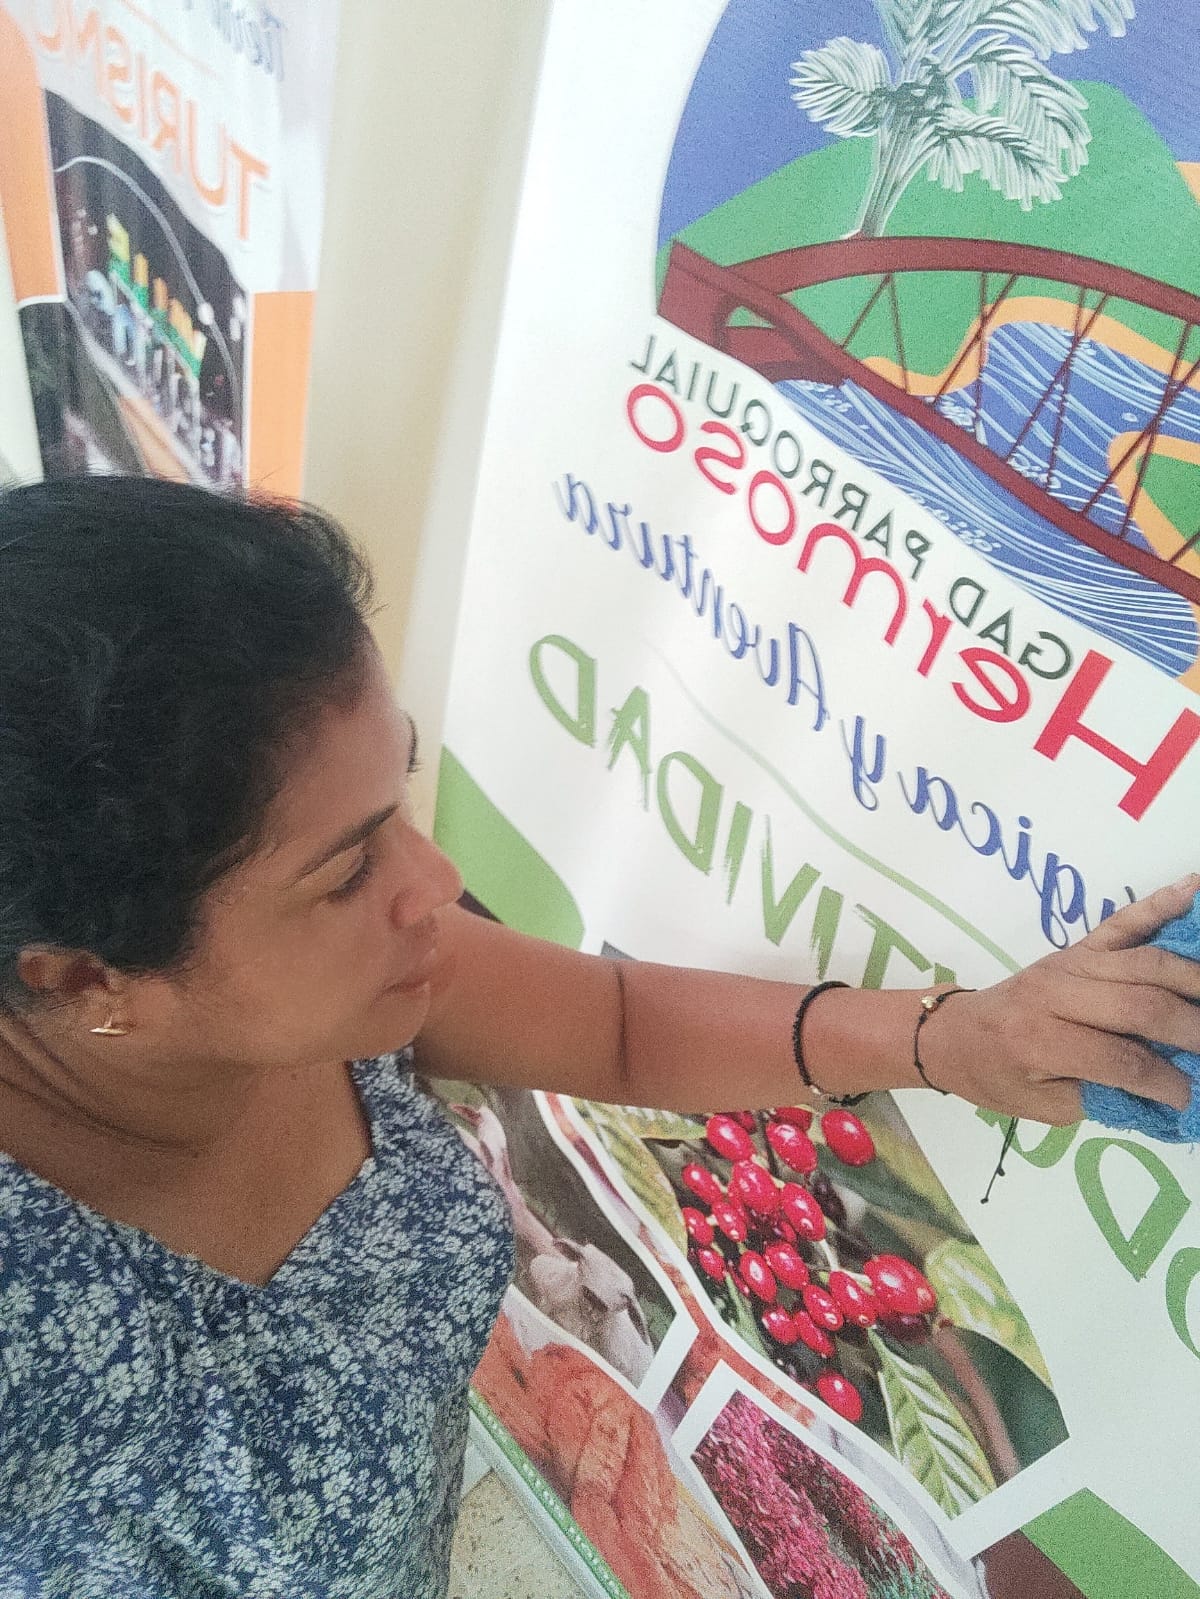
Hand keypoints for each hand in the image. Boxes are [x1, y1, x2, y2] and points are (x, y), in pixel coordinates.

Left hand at [919, 876, 1199, 1124]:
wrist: (954, 1031)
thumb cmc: (996, 1074)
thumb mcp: (1042, 1105)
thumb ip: (1103, 1096)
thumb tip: (1169, 1089)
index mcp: (1040, 1039)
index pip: (1122, 1060)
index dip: (1166, 1082)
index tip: (1189, 1097)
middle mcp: (1055, 992)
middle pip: (1141, 1004)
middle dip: (1191, 1030)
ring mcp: (1069, 962)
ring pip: (1145, 963)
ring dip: (1193, 979)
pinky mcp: (1077, 947)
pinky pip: (1124, 923)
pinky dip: (1161, 905)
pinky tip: (1193, 890)